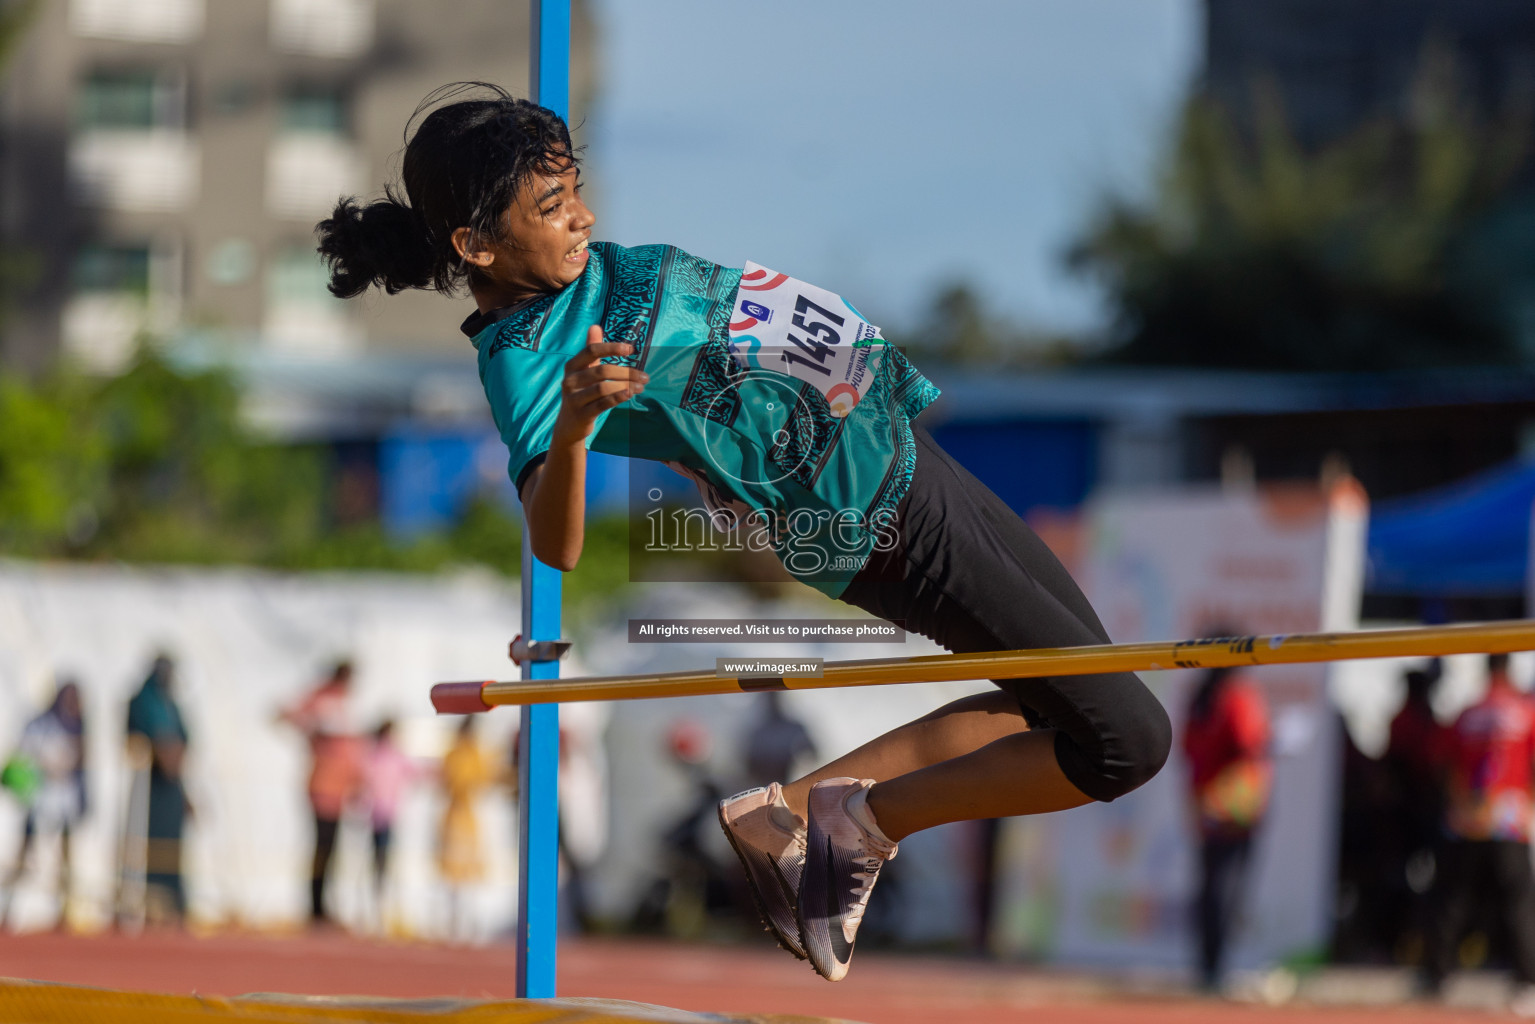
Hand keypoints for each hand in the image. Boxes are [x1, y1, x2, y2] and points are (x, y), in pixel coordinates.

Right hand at [550, 325, 647, 447]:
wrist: (569, 424)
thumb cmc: (581, 393)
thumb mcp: (584, 371)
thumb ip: (590, 349)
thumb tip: (595, 326)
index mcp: (572, 366)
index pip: (591, 351)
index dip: (612, 348)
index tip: (631, 350)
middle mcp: (570, 380)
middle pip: (602, 370)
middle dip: (627, 372)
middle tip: (645, 376)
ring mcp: (574, 398)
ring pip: (603, 387)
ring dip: (626, 385)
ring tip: (641, 387)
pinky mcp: (581, 414)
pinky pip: (603, 403)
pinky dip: (618, 397)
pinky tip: (630, 394)